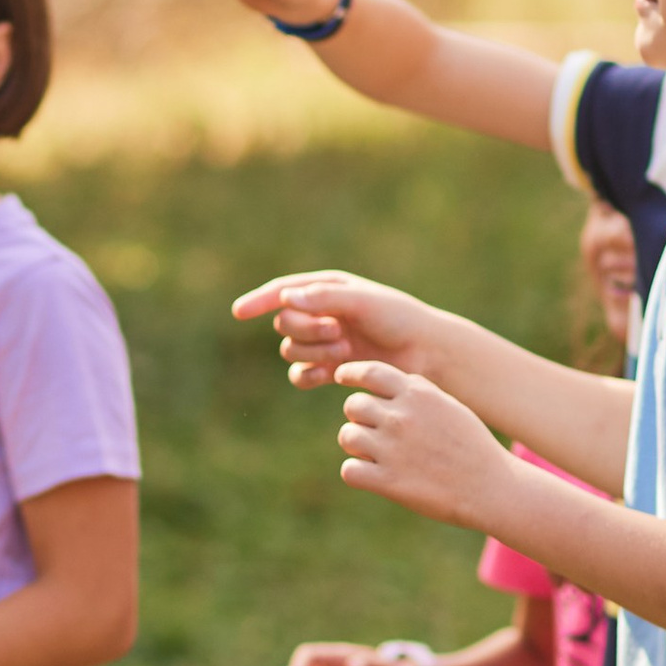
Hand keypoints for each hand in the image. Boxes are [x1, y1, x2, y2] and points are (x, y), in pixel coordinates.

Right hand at [232, 269, 435, 389]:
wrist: (426, 353)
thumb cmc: (399, 319)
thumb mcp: (364, 302)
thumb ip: (324, 299)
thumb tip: (285, 299)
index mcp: (328, 289)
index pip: (282, 292)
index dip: (259, 301)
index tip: (239, 312)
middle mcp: (321, 313)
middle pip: (285, 323)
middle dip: (306, 330)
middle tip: (337, 333)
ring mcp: (324, 342)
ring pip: (291, 349)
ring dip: (313, 352)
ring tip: (344, 352)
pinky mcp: (329, 369)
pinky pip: (299, 375)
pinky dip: (308, 375)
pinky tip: (324, 376)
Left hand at [337, 366, 507, 525]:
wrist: (491, 488)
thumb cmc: (471, 446)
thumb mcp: (450, 407)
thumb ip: (418, 391)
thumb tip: (386, 380)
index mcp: (417, 395)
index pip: (368, 372)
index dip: (350, 373)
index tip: (343, 378)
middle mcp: (401, 418)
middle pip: (353, 405)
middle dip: (359, 417)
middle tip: (374, 431)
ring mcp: (392, 450)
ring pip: (347, 436)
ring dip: (357, 446)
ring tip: (376, 455)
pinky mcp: (388, 482)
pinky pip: (349, 471)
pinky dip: (357, 473)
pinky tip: (373, 476)